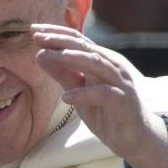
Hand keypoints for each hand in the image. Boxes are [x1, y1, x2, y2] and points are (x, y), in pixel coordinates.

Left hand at [33, 25, 167, 167]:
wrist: (133, 137)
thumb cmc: (105, 112)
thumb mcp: (78, 91)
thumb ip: (62, 73)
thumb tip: (39, 54)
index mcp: (101, 60)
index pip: (78, 40)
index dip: (56, 33)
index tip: (33, 29)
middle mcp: (111, 66)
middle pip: (85, 47)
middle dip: (60, 40)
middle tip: (37, 37)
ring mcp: (119, 82)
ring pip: (95, 64)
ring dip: (70, 58)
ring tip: (48, 55)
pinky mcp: (124, 101)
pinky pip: (103, 94)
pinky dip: (84, 94)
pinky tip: (66, 97)